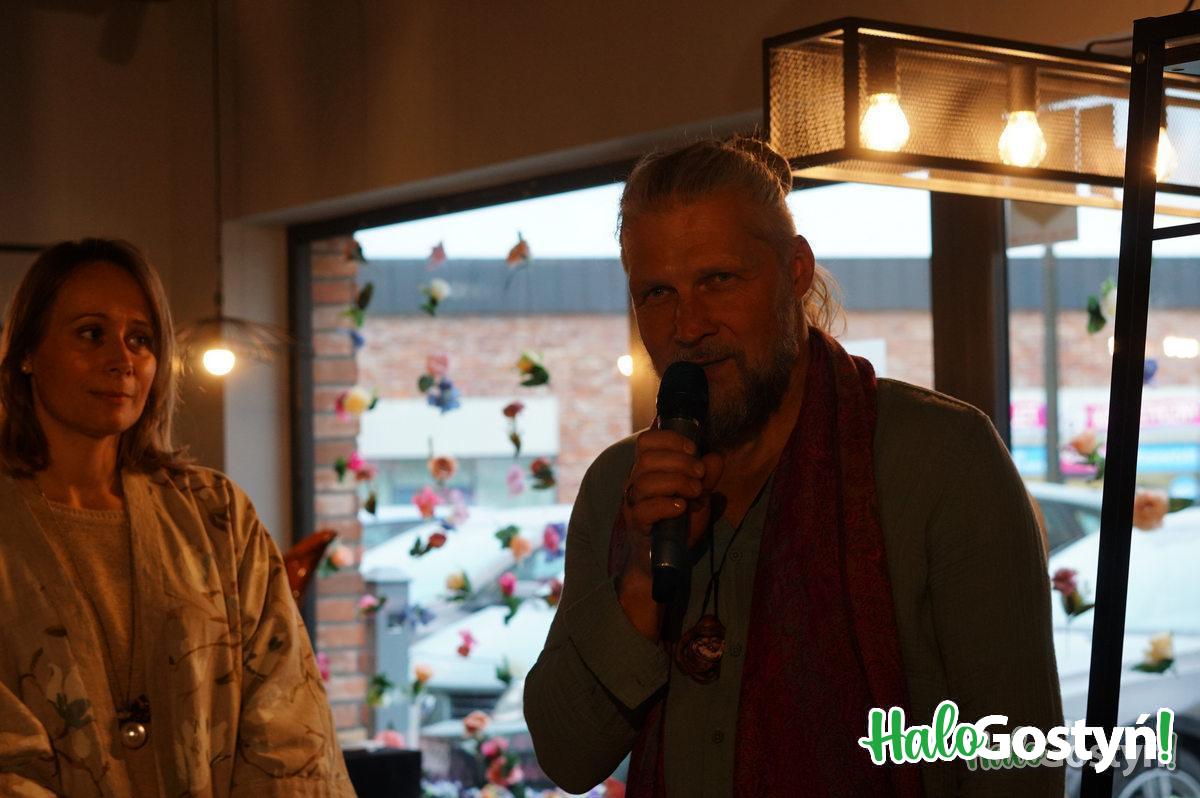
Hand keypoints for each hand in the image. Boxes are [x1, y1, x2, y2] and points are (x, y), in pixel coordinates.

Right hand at [616, 429, 722, 638]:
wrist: (664, 559)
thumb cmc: (678, 523)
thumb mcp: (698, 496)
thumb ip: (707, 477)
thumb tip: (715, 457)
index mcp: (647, 469)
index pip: (646, 441)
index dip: (670, 439)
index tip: (693, 450)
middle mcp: (635, 482)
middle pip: (647, 458)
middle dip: (680, 462)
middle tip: (700, 475)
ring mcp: (633, 503)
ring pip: (645, 481)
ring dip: (677, 482)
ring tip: (696, 493)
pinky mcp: (636, 524)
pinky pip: (645, 509)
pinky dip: (666, 505)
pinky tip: (682, 507)